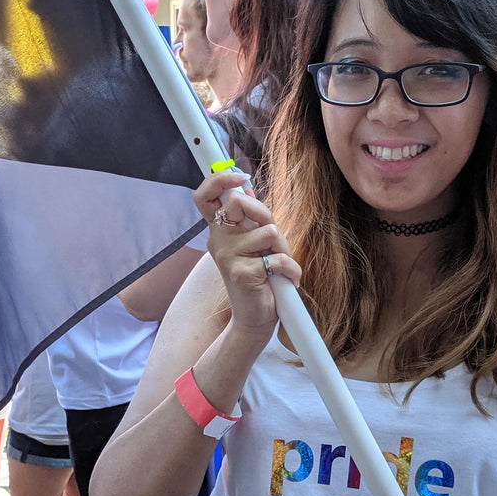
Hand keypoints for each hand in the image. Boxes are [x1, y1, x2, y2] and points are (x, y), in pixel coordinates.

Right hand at [193, 170, 300, 340]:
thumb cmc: (260, 279)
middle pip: (241, 203)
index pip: (205, 196)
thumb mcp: (256, 244)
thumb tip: (247, 187)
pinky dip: (291, 269)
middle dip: (266, 216)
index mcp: (220, 231)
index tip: (239, 176)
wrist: (256, 319)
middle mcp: (218, 241)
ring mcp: (227, 256)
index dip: (219, 179)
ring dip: (284, 248)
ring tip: (279, 266)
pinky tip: (286, 281)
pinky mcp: (242, 273)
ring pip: (268, 230)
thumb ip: (251, 218)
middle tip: (272, 241)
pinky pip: (278, 257)